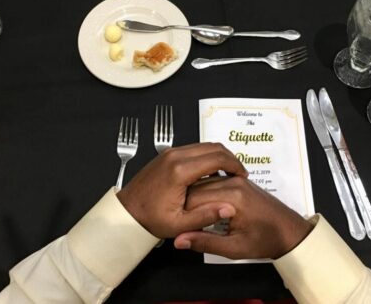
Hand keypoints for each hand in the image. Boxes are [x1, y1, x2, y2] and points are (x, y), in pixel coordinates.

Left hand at [117, 143, 247, 238]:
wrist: (127, 212)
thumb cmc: (150, 219)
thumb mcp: (180, 224)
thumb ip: (206, 216)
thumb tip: (228, 208)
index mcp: (180, 171)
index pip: (217, 158)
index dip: (235, 165)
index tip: (242, 175)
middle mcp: (175, 157)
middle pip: (213, 147)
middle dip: (230, 158)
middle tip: (239, 173)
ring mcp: (170, 153)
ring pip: (204, 146)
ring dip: (219, 156)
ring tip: (228, 173)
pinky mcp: (167, 155)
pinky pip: (193, 149)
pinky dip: (207, 156)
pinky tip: (211, 172)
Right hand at [174, 177, 312, 258]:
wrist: (290, 232)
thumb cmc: (266, 241)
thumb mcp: (234, 248)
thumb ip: (205, 242)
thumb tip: (179, 241)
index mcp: (232, 197)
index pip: (194, 199)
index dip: (182, 213)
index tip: (177, 226)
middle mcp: (233, 183)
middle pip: (196, 188)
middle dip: (185, 205)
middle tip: (180, 222)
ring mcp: (237, 180)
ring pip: (203, 183)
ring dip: (193, 198)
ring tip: (188, 215)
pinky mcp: (238, 181)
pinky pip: (213, 182)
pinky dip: (204, 192)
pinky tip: (201, 207)